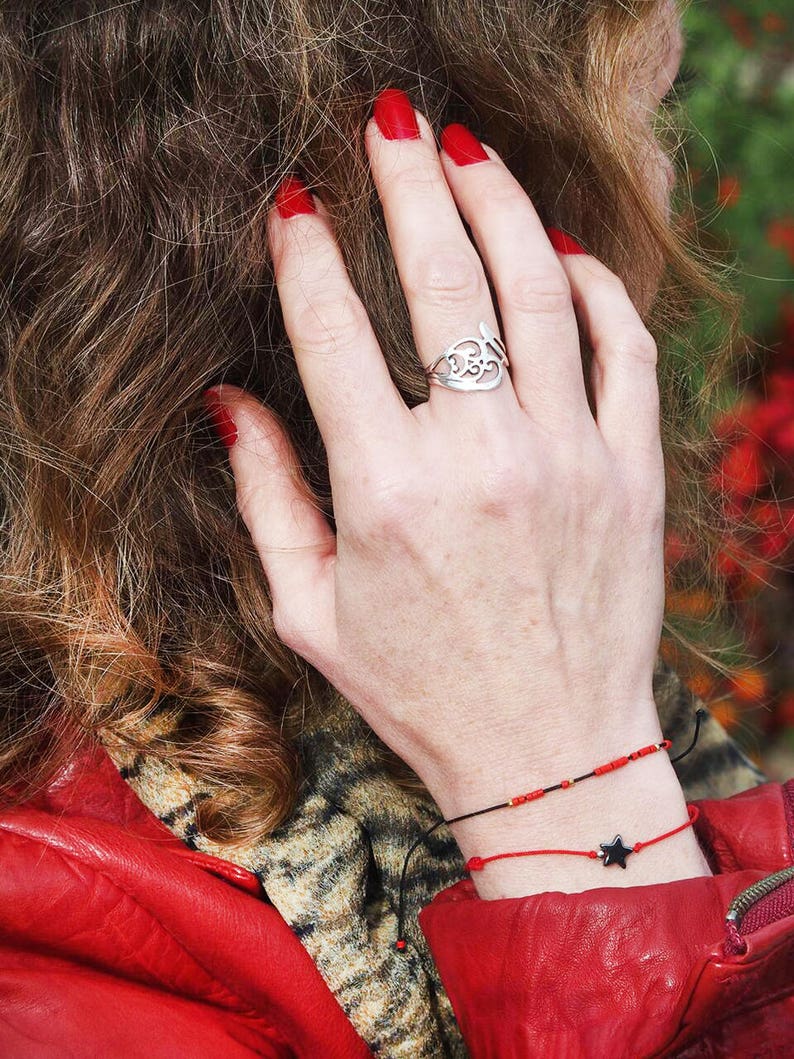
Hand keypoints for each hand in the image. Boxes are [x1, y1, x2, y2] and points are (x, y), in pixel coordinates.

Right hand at [207, 94, 666, 814]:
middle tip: (390, 125)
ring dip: (500, 205)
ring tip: (470, 153)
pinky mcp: (632, 472)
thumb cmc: (422, 692)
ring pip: (538, 291)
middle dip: (407, 184)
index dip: (305, 255)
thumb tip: (229, 402)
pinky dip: (596, 286)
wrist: (552, 754)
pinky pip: (624, 347)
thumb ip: (265, 499)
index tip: (292, 207)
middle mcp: (480, 460)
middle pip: (443, 281)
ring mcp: (569, 459)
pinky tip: (561, 251)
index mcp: (387, 495)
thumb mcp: (311, 612)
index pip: (333, 333)